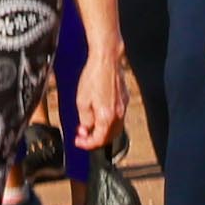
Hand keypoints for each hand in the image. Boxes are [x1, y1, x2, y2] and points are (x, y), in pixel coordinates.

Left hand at [68, 45, 128, 160]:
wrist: (107, 60)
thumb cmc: (93, 76)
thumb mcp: (82, 101)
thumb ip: (84, 119)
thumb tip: (86, 129)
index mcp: (107, 116)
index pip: (99, 140)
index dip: (87, 144)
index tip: (78, 141)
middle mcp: (118, 114)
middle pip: (109, 137)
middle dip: (95, 139)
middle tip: (82, 135)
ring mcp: (123, 107)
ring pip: (115, 128)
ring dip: (102, 131)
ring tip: (90, 126)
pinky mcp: (125, 99)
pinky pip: (118, 117)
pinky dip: (109, 121)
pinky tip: (99, 114)